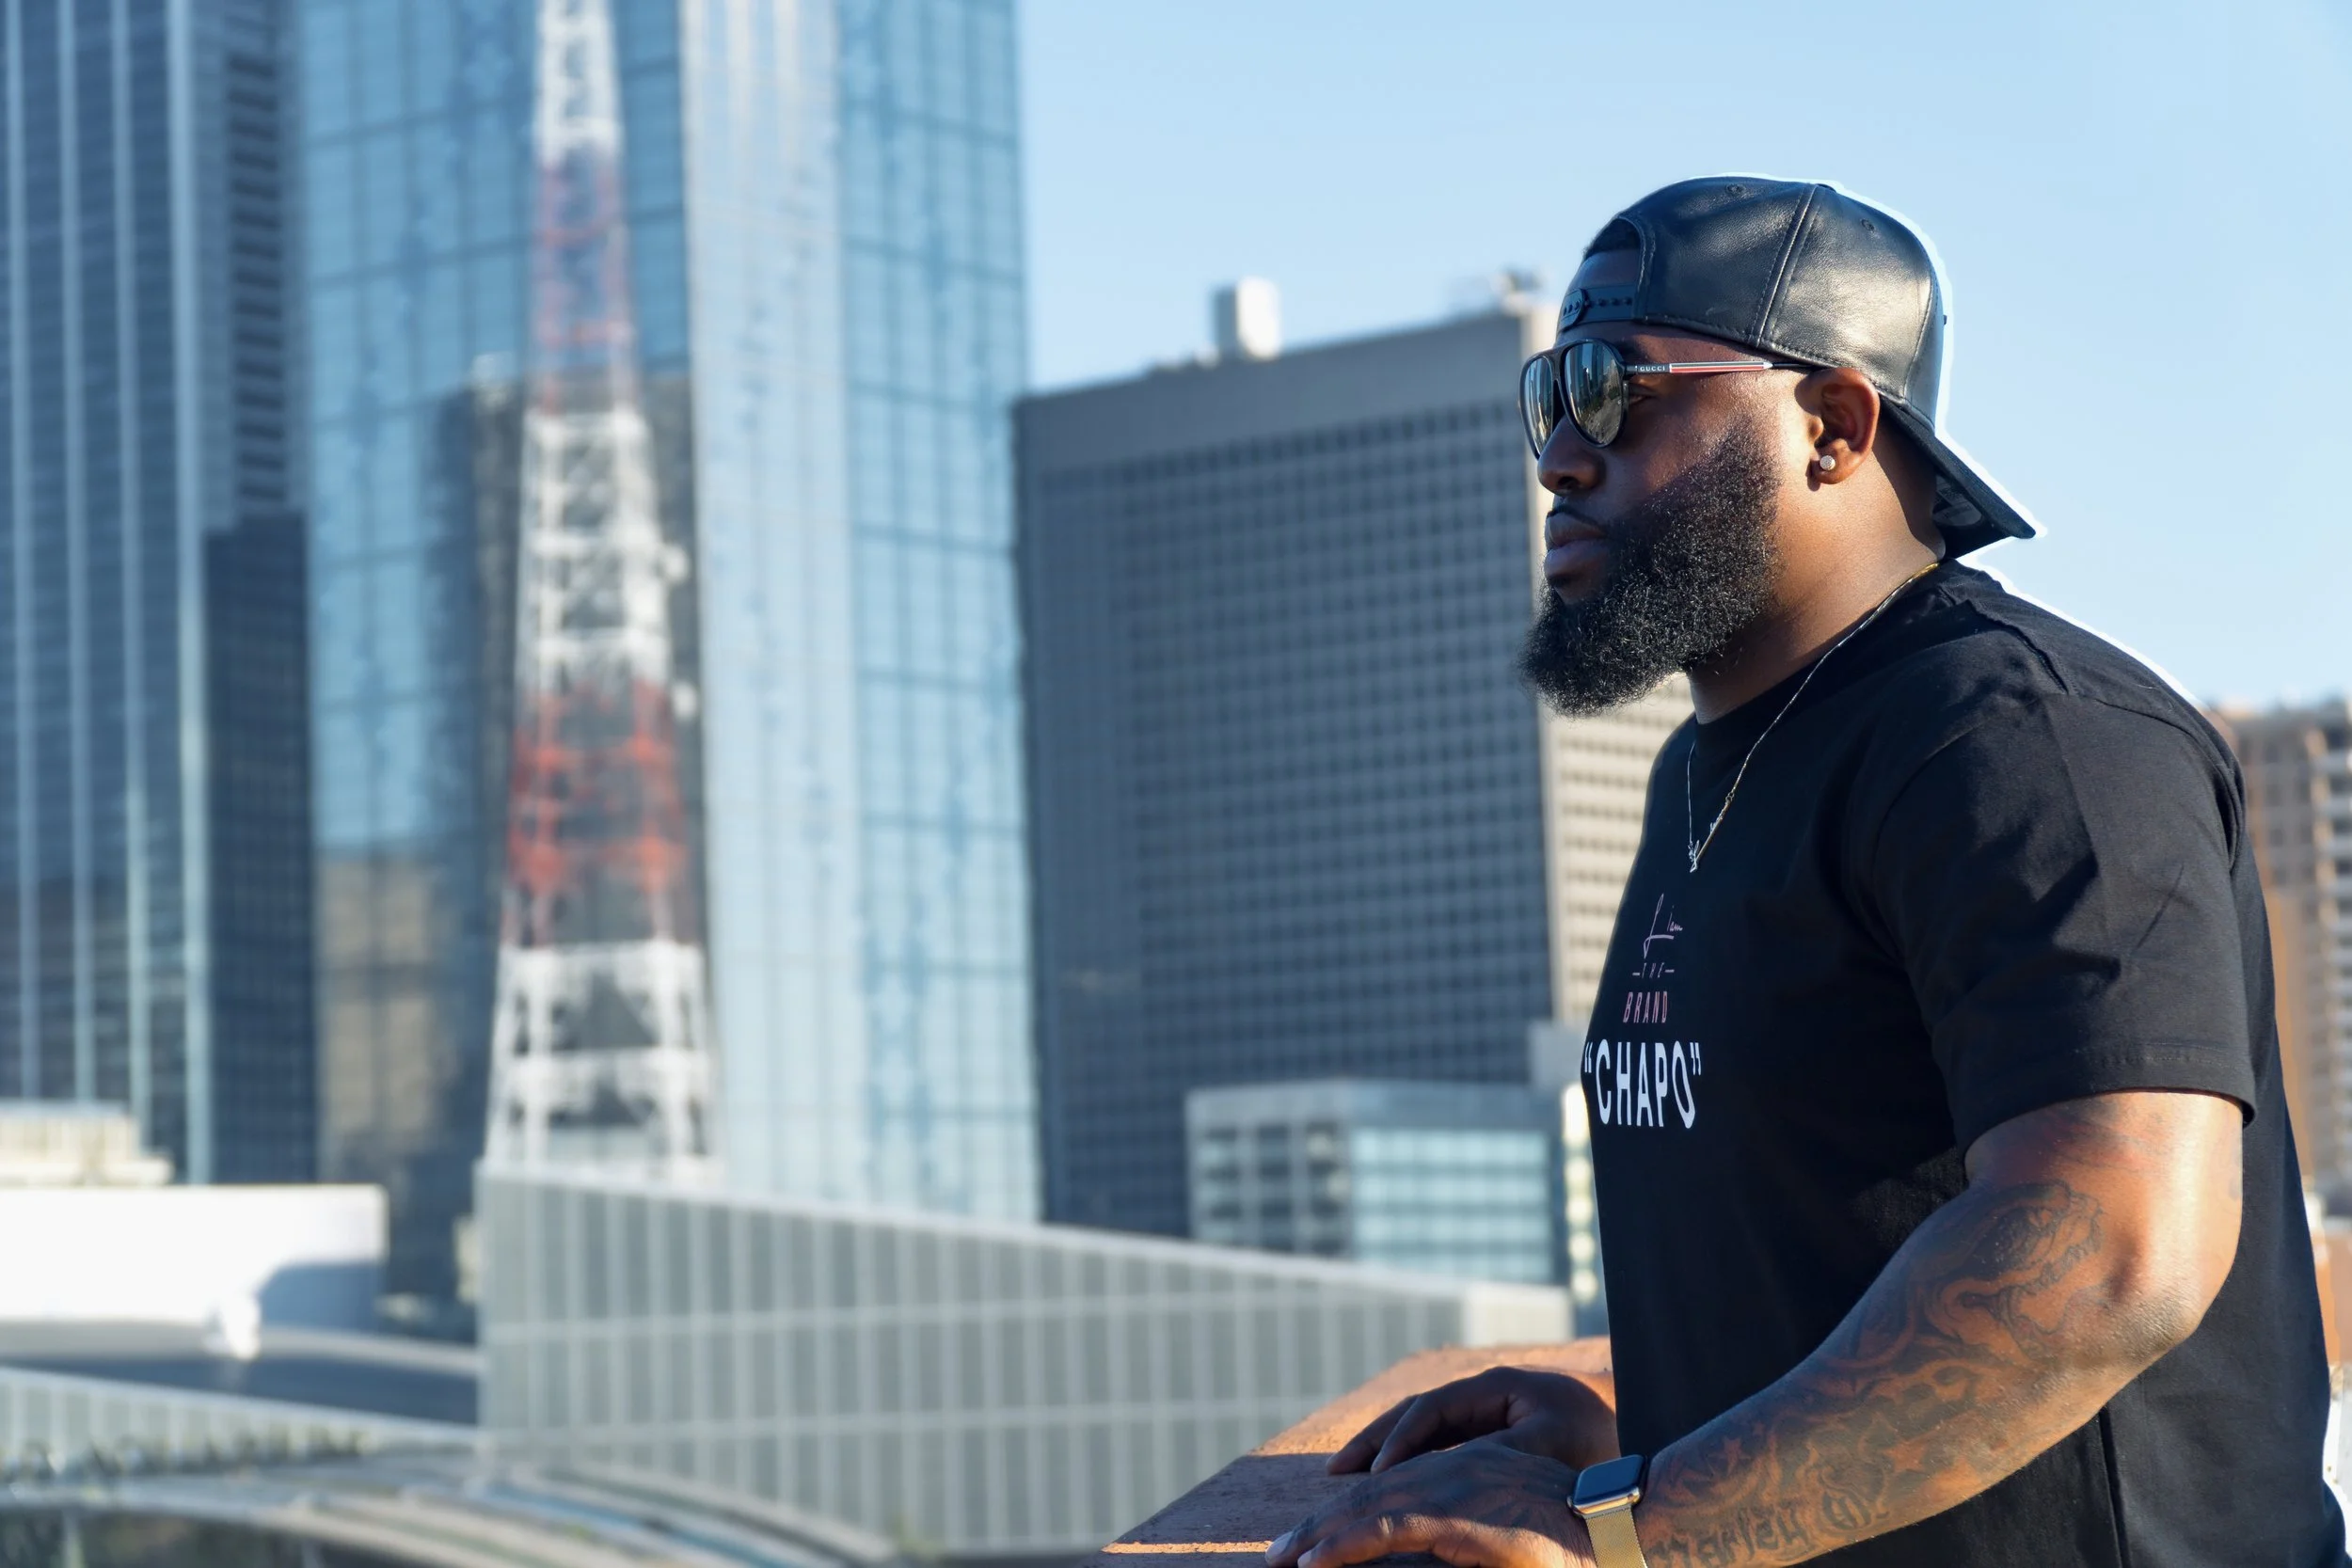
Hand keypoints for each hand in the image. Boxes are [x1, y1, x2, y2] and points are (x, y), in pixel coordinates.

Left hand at [1266, 1442, 1595, 1567]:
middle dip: (1316, 1526)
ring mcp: (1452, 1490)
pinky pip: (1388, 1530)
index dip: (1344, 1517)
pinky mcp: (1457, 1516)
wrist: (1615, 1532)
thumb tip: (1439, 1552)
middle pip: (1368, 1498)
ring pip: (1367, 1511)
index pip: (1389, 1491)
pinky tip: (1314, 1560)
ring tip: (1281, 1558)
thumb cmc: (1569, 1545)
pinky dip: (1344, 1544)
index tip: (1308, 1541)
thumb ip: (1462, 1544)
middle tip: (1276, 1553)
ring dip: (1318, 1537)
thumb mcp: (1504, 1537)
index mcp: (1462, 1472)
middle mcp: (1450, 1472)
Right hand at [1328, 1367, 1618, 1474]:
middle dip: (1372, 1445)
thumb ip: (1499, 1455)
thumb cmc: (1600, 1434)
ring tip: (1346, 1481)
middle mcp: (1481, 1395)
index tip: (1373, 1475)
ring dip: (1385, 1455)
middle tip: (1332, 1476)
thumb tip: (1448, 1473)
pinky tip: (1391, 1489)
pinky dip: (1412, 1466)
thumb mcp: (1551, 1445)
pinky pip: (1440, 1448)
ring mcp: (1484, 1413)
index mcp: (1493, 1387)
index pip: (1430, 1410)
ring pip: (1422, 1433)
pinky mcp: (1492, 1435)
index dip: (1398, 1442)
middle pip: (1413, 1416)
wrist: (1636, 1424)